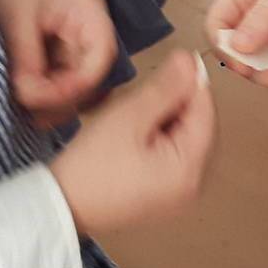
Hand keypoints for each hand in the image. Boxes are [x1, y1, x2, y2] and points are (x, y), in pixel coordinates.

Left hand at [0, 0, 116, 126]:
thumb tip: (29, 98)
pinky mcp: (69, 51)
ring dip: (57, 101)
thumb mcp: (18, 19)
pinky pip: (68, 78)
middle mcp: (94, 32)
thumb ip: (27, 59)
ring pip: (81, 84)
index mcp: (90, 15)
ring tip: (29, 112)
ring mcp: (83, 42)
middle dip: (63, 100)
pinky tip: (31, 99)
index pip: (99, 61)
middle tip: (32, 115)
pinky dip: (52, 91)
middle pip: (92, 78)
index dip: (74, 87)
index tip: (40, 100)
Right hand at [50, 52, 216, 235]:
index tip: (177, 61)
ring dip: (165, 119)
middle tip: (143, 94)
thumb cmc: (91, 166)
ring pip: (183, 140)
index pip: (206, 113)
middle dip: (177, 103)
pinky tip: (133, 134)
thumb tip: (190, 61)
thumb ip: (165, 88)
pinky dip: (158, 138)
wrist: (60, 207)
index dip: (194, 82)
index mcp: (190, 169)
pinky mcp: (162, 196)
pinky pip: (171, 157)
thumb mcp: (129, 118)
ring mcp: (178, 195)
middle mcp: (192, 187)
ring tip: (133, 115)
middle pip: (198, 128)